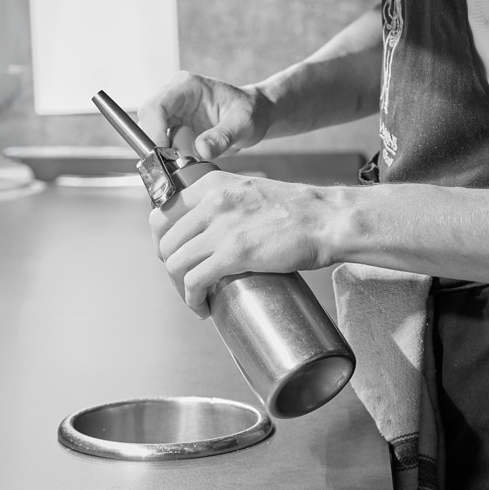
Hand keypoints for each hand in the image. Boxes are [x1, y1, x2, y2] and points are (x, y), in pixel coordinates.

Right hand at [138, 72, 272, 158]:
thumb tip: (202, 150)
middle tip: (174, 164)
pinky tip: (188, 159)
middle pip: (147, 120)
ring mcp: (172, 112)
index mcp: (186, 86)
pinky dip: (169, 157)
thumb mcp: (243, 124)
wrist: (254, 115)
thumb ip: (223, 136)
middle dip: (156, 145)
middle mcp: (174, 96)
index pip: (156, 106)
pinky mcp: (173, 127)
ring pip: (151, 135)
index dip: (153, 131)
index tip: (163, 155)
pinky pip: (161, 144)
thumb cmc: (250, 112)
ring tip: (189, 160)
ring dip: (164, 153)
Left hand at [148, 172, 338, 315]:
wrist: (325, 219)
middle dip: (169, 265)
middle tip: (184, 278)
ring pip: (174, 263)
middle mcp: (211, 202)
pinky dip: (192, 298)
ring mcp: (221, 228)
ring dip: (178, 286)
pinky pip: (194, 281)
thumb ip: (224, 203)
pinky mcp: (233, 253)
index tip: (172, 252)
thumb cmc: (297, 209)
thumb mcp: (250, 192)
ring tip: (194, 295)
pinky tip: (202, 305)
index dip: (163, 240)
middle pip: (164, 241)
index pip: (163, 212)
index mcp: (213, 184)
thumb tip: (206, 227)